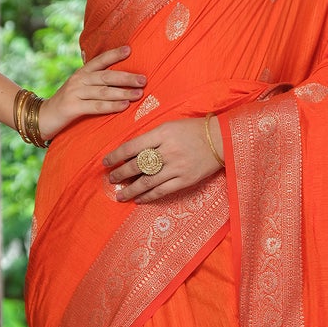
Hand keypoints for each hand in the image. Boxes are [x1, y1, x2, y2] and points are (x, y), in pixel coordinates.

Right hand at [39, 48, 145, 140]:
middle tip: (143, 79)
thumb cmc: (66, 103)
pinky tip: (124, 106)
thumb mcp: (79, 88)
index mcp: (81, 73)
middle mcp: (79, 80)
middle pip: (106, 76)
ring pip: (104, 91)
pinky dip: (112, 106)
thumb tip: (118, 78)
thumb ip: (94, 82)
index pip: (100, 60)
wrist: (42, 117)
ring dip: (123, 92)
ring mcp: (75, 93)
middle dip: (126, 77)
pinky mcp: (72, 107)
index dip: (114, 54)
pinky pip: (96, 106)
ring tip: (139, 93)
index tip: (130, 49)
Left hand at [104, 116, 222, 202]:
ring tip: (120, 195)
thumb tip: (131, 152)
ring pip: (147, 182)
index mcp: (162, 134)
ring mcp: (176, 167)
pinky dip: (149, 196)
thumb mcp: (170, 126)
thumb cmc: (193, 130)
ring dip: (131, 190)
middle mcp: (167, 151)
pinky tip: (139, 199)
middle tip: (111, 179)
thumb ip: (151, 137)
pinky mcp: (185, 180)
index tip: (106, 162)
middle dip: (121, 174)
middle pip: (137, 165)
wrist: (221, 139)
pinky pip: (162, 191)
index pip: (132, 146)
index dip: (116, 156)